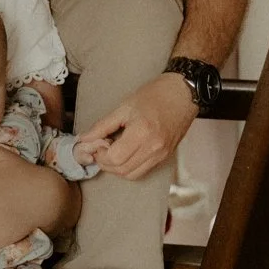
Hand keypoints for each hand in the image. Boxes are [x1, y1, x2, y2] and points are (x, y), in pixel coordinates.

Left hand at [75, 73, 197, 180]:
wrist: (183, 93)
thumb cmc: (155, 95)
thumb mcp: (124, 107)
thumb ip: (102, 125)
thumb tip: (84, 138)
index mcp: (142, 133)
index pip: (115, 158)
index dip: (100, 156)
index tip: (96, 145)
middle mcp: (154, 148)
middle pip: (122, 170)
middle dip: (106, 164)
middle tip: (101, 150)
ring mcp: (161, 154)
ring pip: (132, 175)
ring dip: (117, 168)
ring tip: (113, 152)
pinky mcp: (166, 156)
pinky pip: (143, 170)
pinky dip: (130, 167)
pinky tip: (126, 153)